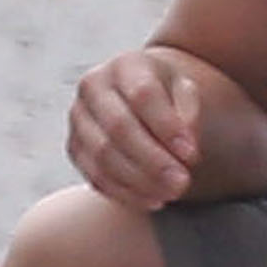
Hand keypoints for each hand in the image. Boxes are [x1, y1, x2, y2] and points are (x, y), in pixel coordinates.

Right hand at [67, 49, 201, 209]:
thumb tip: (184, 150)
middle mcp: (93, 87)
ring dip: (140, 181)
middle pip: (119, 127)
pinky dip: (124, 193)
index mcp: (126, 65)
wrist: (135, 94)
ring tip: (172, 194)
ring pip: (103, 156)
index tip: (192, 155)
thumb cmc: (167, 94)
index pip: (143, 95)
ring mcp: (78, 118)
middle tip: (183, 183)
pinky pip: (95, 176)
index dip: (167, 127)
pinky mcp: (74, 147)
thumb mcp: (185, 92)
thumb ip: (188, 113)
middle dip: (153, 160)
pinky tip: (153, 200)